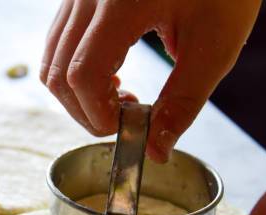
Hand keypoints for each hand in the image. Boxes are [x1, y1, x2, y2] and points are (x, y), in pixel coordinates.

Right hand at [40, 0, 260, 162]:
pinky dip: (75, 71)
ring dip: (77, 94)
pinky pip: (58, 43)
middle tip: (123, 120)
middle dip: (85, 111)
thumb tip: (155, 148)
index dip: (98, 114)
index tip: (127, 128)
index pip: (84, 75)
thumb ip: (183, 102)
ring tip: (119, 96)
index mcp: (121, 2)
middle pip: (58, 74)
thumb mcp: (214, 45)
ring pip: (51, 60)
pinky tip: (110, 73)